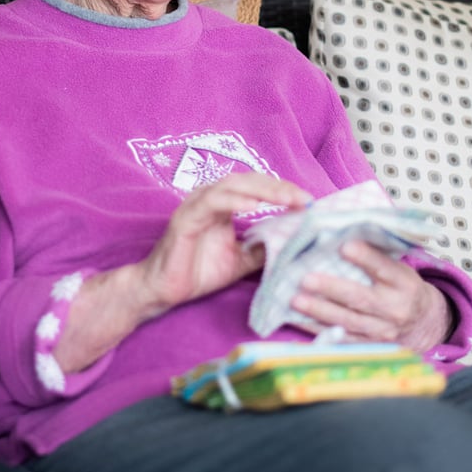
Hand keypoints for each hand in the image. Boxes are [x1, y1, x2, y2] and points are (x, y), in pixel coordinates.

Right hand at [137, 173, 312, 313]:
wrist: (164, 290)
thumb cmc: (197, 271)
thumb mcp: (241, 260)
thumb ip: (262, 247)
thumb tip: (294, 240)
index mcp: (221, 204)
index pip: (255, 187)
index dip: (281, 190)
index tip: (307, 202)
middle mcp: (207, 199)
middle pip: (246, 181)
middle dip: (277, 187)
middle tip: (303, 198)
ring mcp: (194, 206)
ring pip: (230, 187)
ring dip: (261, 191)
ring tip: (286, 200)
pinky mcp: (184, 220)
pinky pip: (210, 204)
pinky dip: (233, 202)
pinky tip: (254, 207)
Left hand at [292, 241, 452, 351]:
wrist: (425, 323)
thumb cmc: (401, 286)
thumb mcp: (398, 267)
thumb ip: (375, 254)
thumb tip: (340, 232)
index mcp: (403, 283)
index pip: (384, 268)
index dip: (365, 258)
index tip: (345, 246)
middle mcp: (394, 308)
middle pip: (360, 298)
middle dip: (331, 288)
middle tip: (306, 279)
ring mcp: (382, 330)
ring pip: (348, 321)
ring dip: (320, 311)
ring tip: (295, 300)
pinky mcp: (371, 344)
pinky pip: (343, 339)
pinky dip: (319, 329)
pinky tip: (298, 319)